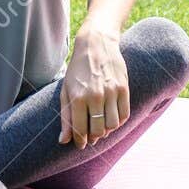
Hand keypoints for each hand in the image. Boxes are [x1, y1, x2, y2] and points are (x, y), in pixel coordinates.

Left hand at [59, 25, 129, 149]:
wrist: (96, 44)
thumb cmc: (77, 69)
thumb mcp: (66, 90)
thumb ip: (66, 116)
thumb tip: (63, 141)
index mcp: (78, 97)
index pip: (80, 130)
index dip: (80, 141)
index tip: (81, 144)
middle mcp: (95, 96)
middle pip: (98, 131)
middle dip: (94, 137)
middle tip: (92, 136)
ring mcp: (111, 92)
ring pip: (113, 125)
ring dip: (107, 130)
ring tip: (101, 126)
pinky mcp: (123, 88)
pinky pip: (124, 115)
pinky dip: (119, 121)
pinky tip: (111, 117)